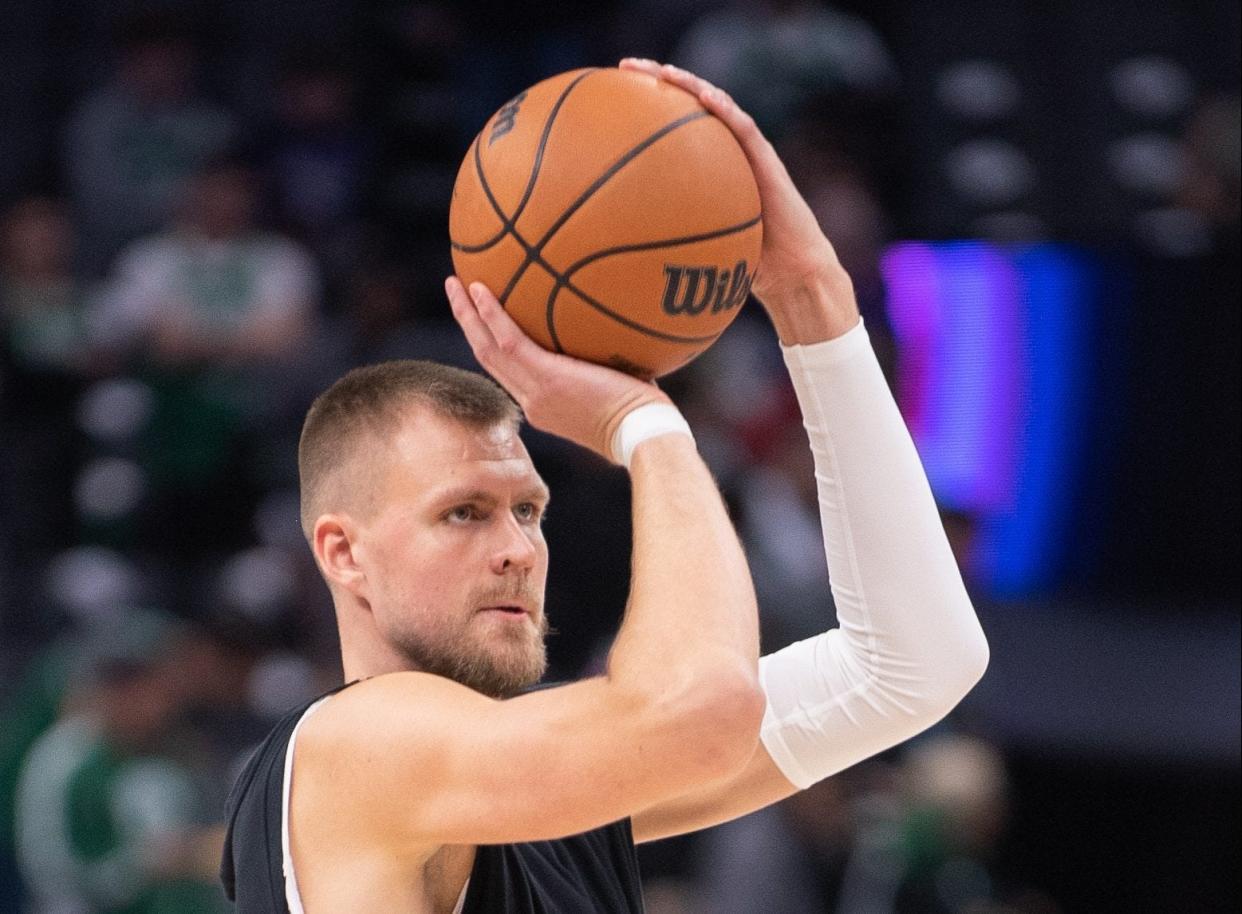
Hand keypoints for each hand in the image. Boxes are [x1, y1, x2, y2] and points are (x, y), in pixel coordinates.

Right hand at [446, 276, 668, 460]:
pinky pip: (509, 340)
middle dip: (469, 323)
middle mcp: (531, 401)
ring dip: (468, 314)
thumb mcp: (619, 390)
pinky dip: (491, 314)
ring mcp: (536, 391)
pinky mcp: (546, 377)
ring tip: (456, 283)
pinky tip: (481, 288)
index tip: (483, 320)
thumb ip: (607, 366)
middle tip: (457, 292)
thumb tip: (622, 333)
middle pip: (487, 358)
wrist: (643, 434)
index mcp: (543, 405)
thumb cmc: (645, 416)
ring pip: (487, 348)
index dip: (491, 344)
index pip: (508, 372)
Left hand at [619, 58, 860, 343]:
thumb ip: (665, 242)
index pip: (672, 128)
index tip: (611, 96)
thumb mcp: (695, 253)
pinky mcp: (767, 160)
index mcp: (706, 169)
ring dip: (690, 84)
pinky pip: (745, 129)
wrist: (792, 273)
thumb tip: (614, 261)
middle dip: (657, 81)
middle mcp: (725, 154)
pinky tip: (705, 97)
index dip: (643, 109)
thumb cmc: (746, 269)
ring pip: (717, 105)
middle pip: (689, 107)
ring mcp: (748, 153)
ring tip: (660, 70)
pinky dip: (725, 110)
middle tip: (625, 68)